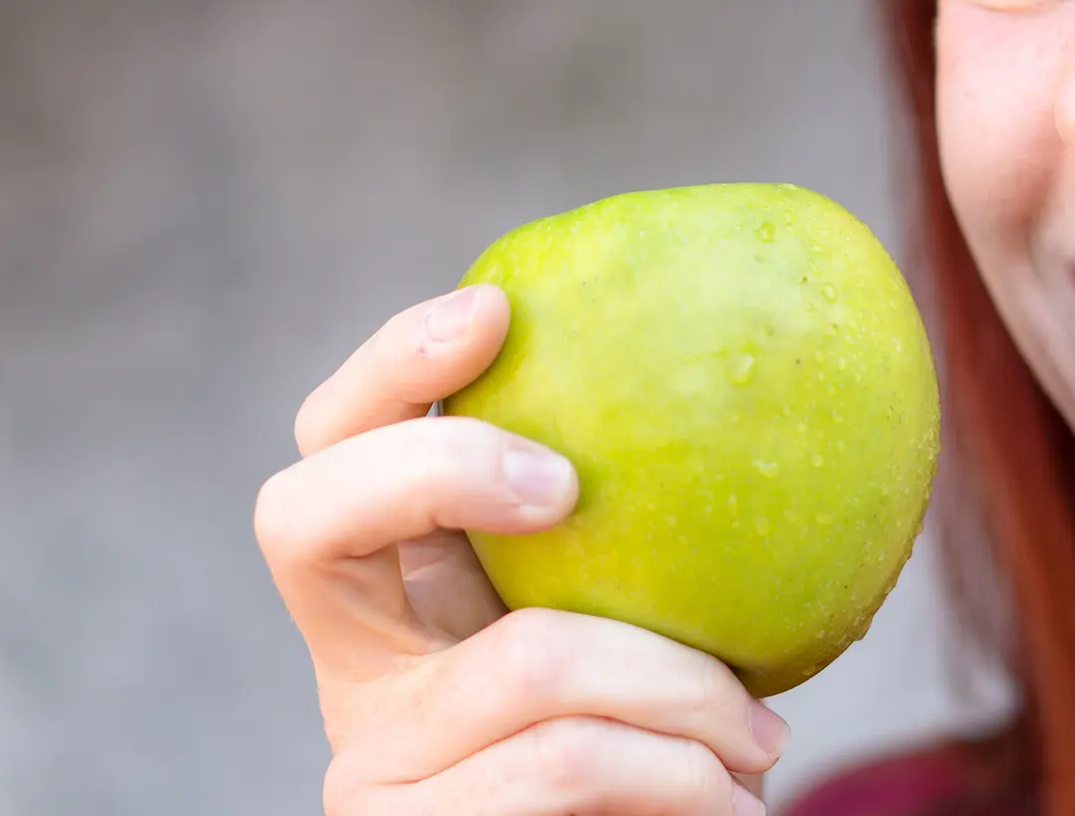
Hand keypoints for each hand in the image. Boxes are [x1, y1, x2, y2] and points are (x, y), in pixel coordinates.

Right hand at [255, 284, 785, 813]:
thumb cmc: (659, 766)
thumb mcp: (644, 639)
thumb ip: (645, 549)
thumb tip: (765, 385)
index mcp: (400, 598)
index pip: (334, 447)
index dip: (390, 364)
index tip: (495, 308)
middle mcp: (353, 673)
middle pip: (308, 512)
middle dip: (445, 460)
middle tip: (573, 484)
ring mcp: (366, 762)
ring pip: (527, 657)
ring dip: (683, 691)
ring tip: (762, 741)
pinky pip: (569, 758)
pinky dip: (680, 773)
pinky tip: (735, 800)